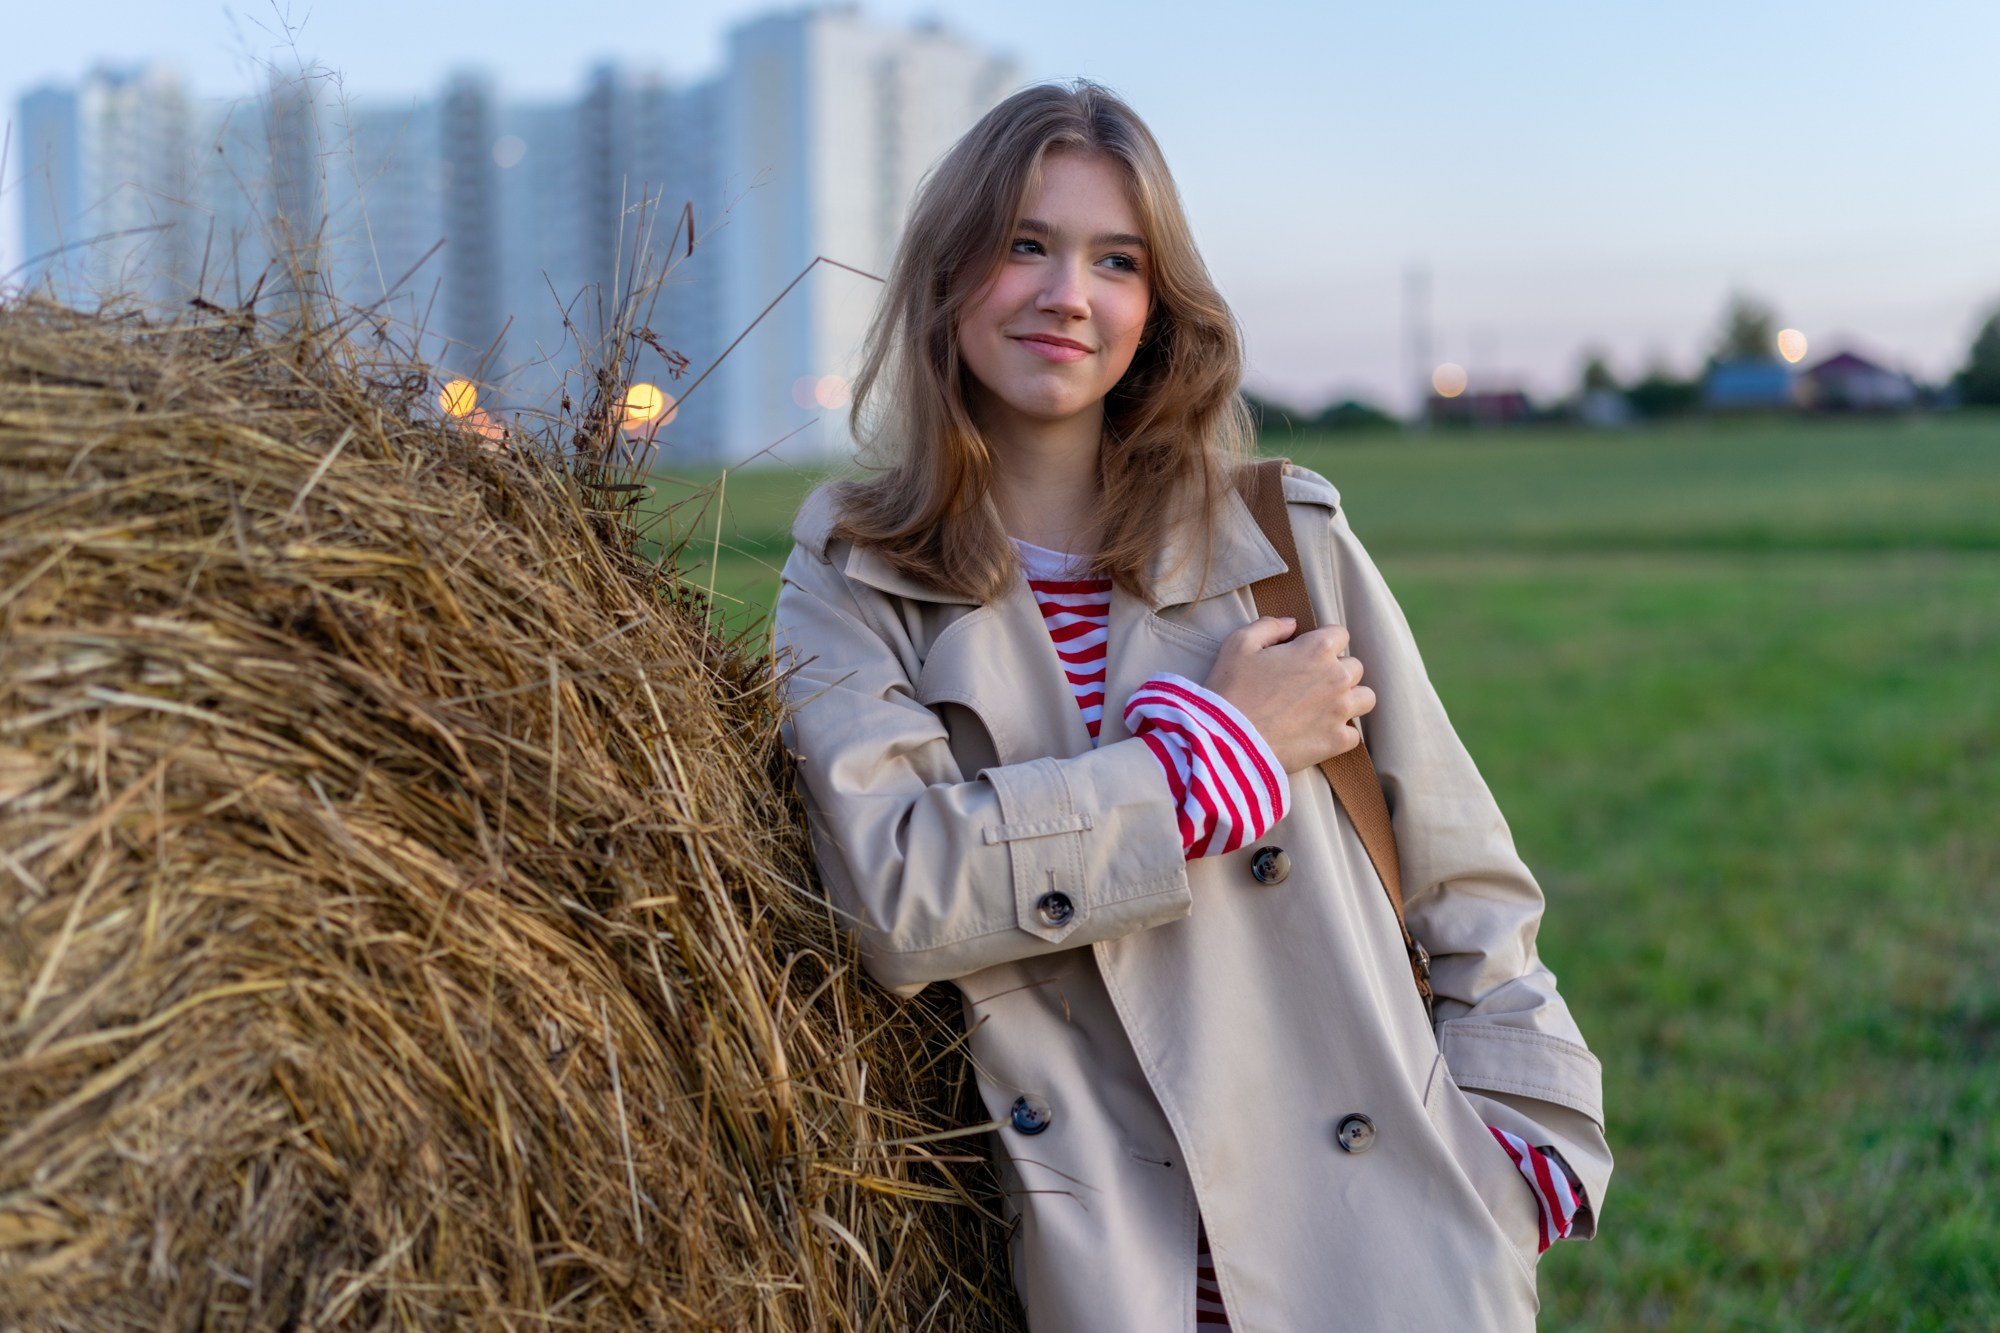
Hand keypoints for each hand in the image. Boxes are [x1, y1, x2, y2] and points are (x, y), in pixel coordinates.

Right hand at [1202, 617, 1375, 772]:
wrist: (1229, 742)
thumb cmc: (1231, 690)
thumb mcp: (1238, 644)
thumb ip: (1269, 626)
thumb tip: (1291, 624)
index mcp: (1317, 648)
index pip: (1340, 634)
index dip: (1323, 642)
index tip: (1307, 654)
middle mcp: (1337, 677)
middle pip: (1355, 667)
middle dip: (1336, 671)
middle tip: (1310, 684)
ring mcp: (1340, 710)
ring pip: (1365, 698)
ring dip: (1350, 700)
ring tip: (1325, 707)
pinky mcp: (1337, 741)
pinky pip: (1353, 735)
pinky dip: (1340, 734)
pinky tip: (1319, 733)